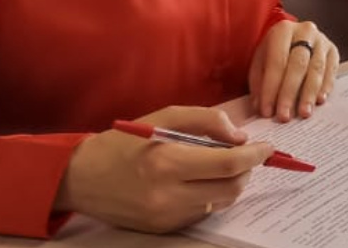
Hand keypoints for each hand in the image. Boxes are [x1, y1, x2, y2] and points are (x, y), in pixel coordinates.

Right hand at [54, 106, 273, 232]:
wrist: (80, 179)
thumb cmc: (123, 143)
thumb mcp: (164, 118)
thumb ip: (206, 121)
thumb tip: (240, 136)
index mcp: (167, 163)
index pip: (228, 164)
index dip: (255, 155)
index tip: (267, 147)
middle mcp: (167, 195)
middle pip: (231, 187)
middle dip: (247, 169)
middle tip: (245, 154)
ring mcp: (166, 217)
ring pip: (221, 202)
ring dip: (230, 183)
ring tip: (218, 165)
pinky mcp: (163, 229)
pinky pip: (203, 212)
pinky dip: (210, 195)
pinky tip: (196, 181)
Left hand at [250, 20, 338, 121]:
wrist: (293, 37)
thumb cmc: (275, 53)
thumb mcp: (260, 63)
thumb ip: (259, 84)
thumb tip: (260, 107)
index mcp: (282, 31)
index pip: (276, 62)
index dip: (271, 88)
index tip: (267, 111)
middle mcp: (305, 31)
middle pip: (298, 65)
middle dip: (290, 93)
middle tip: (285, 115)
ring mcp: (322, 40)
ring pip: (316, 69)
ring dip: (309, 94)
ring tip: (303, 112)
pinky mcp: (333, 50)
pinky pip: (331, 70)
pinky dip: (325, 87)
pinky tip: (318, 101)